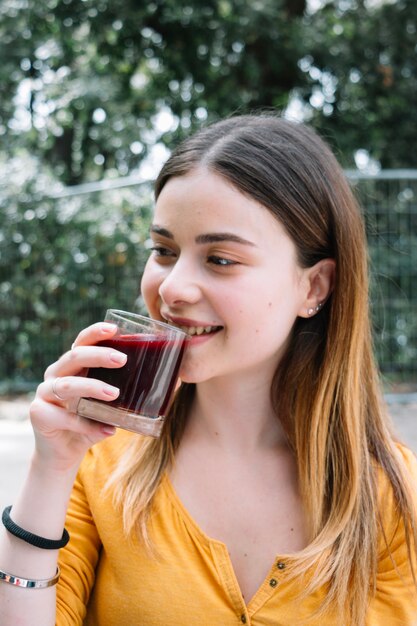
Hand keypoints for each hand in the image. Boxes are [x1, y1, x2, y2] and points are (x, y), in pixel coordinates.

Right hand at [30, 322, 126, 470]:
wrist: (64, 451)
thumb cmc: (92, 419)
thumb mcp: (113, 404)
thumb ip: (135, 392)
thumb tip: (176, 381)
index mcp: (75, 364)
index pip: (83, 341)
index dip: (96, 332)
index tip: (115, 329)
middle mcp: (57, 373)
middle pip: (74, 356)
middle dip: (99, 355)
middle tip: (123, 360)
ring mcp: (45, 393)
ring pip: (66, 385)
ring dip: (92, 388)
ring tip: (114, 394)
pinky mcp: (39, 414)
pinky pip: (62, 417)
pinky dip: (85, 424)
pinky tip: (106, 430)